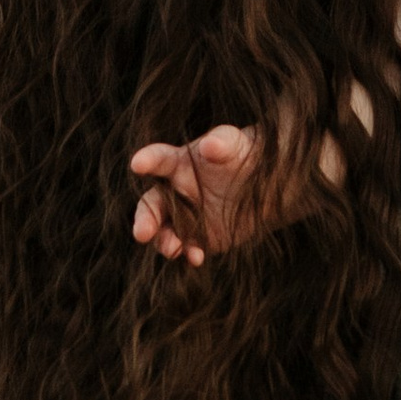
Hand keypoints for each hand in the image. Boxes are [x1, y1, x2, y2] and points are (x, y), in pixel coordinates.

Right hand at [130, 126, 268, 261]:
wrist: (263, 188)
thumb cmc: (242, 157)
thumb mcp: (235, 145)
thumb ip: (222, 142)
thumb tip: (210, 143)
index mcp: (176, 163)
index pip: (158, 159)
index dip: (147, 160)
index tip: (137, 163)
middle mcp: (173, 192)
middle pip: (150, 206)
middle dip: (144, 219)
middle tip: (142, 233)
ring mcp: (182, 217)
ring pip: (163, 232)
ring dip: (164, 242)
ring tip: (173, 248)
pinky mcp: (196, 238)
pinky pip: (186, 248)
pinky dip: (188, 254)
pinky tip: (197, 257)